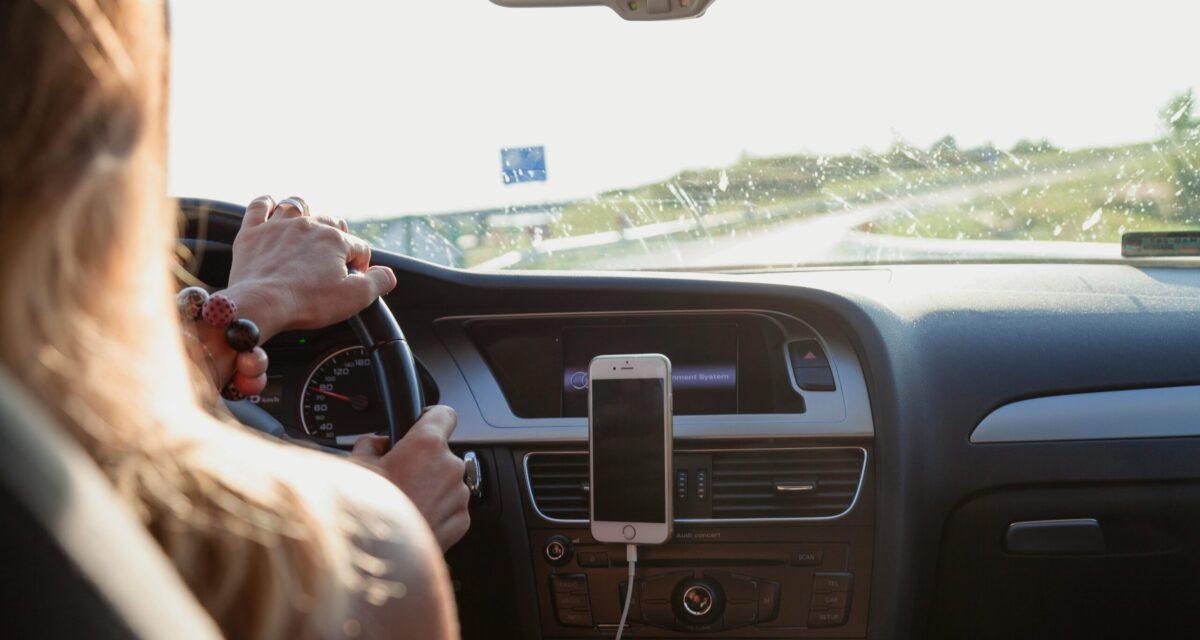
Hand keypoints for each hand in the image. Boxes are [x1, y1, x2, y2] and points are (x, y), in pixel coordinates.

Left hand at [225, 195, 396, 341]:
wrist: (261, 305)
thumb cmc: (308, 302)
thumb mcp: (356, 298)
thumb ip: (380, 282)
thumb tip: (388, 274)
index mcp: (335, 240)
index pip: (359, 247)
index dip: (360, 265)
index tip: (353, 281)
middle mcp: (309, 226)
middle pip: (331, 222)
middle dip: (337, 238)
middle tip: (333, 260)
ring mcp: (278, 226)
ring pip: (297, 206)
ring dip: (306, 214)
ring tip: (307, 228)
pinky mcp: (252, 233)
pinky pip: (259, 206)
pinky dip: (266, 204)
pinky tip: (271, 207)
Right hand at [351, 406, 470, 550]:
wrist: (377, 560)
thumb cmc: (366, 513)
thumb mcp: (356, 466)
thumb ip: (370, 444)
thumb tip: (376, 442)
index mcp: (427, 445)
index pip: (444, 414)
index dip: (430, 416)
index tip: (422, 422)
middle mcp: (449, 467)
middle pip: (441, 452)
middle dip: (422, 461)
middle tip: (397, 476)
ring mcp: (458, 495)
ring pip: (446, 481)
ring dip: (430, 487)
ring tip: (402, 502)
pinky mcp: (461, 521)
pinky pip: (450, 507)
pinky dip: (436, 510)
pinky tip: (412, 518)